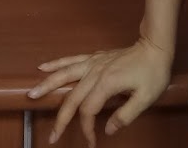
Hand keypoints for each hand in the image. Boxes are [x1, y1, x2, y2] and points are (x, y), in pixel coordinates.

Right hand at [29, 38, 172, 146]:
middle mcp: (95, 72)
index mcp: (107, 84)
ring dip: (47, 85)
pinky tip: (42, 67)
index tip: (91, 142)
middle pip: (72, 97)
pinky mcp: (93, 58)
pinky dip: (55, 63)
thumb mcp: (145, 98)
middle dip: (61, 118)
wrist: (154, 48)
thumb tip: (108, 129)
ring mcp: (92, 63)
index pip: (89, 110)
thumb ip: (125, 115)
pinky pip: (70, 60)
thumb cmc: (152, 73)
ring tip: (32, 94)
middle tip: (53, 137)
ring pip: (64, 75)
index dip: (87, 128)